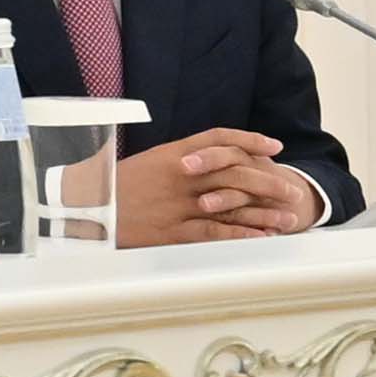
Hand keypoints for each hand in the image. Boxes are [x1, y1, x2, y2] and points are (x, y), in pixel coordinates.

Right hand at [115, 129, 319, 243]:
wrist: (83, 206)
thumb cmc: (114, 184)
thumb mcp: (148, 161)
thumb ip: (180, 158)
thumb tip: (208, 156)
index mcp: (174, 153)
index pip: (221, 139)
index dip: (251, 140)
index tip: (274, 146)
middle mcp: (180, 175)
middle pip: (236, 173)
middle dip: (269, 182)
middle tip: (292, 191)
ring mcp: (177, 203)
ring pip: (231, 204)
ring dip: (263, 212)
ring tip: (288, 218)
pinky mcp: (171, 230)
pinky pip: (213, 231)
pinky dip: (240, 234)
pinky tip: (261, 237)